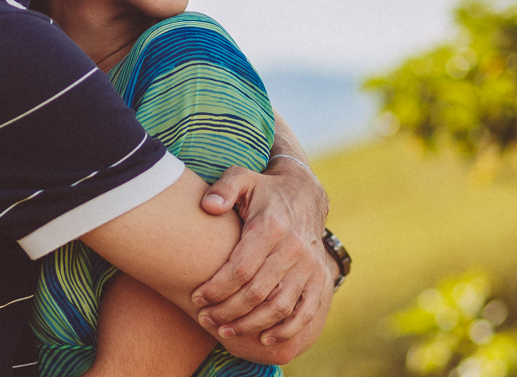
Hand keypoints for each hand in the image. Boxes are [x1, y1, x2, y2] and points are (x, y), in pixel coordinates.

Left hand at [192, 159, 329, 344]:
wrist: (305, 193)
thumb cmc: (264, 189)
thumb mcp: (242, 178)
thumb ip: (223, 188)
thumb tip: (209, 205)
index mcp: (271, 226)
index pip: (240, 268)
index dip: (216, 288)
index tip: (197, 297)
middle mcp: (293, 248)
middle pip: (256, 293)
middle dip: (226, 311)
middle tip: (205, 318)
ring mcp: (309, 264)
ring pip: (279, 307)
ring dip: (250, 324)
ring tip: (225, 330)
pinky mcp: (319, 276)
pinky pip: (306, 311)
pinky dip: (287, 329)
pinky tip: (264, 337)